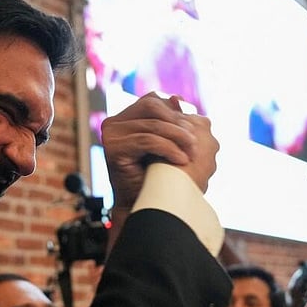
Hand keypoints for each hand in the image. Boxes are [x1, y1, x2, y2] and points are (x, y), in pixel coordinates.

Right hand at [100, 92, 218, 208]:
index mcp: (125, 118)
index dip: (174, 112)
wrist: (141, 207)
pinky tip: (181, 160)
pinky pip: (147, 140)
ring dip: (177, 138)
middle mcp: (114, 123)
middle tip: (195, 142)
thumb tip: (178, 98)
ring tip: (192, 153)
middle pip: (151, 106)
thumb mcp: (168, 144)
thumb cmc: (156, 178)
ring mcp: (111, 134)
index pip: (152, 101)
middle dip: (177, 122)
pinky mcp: (113, 147)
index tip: (193, 130)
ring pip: (152, 124)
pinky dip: (168, 149)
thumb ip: (171, 121)